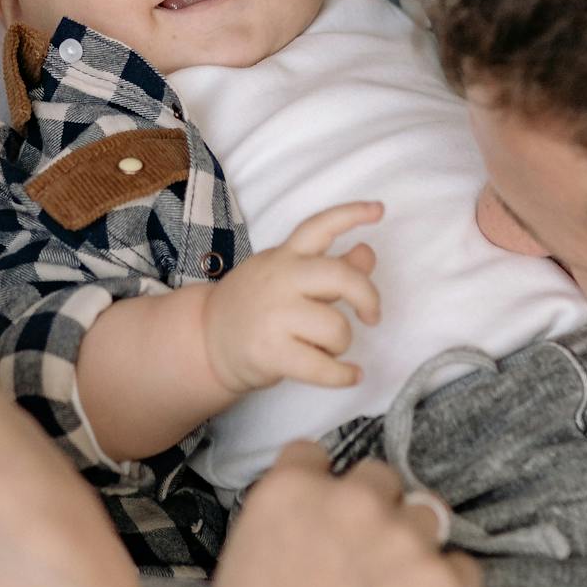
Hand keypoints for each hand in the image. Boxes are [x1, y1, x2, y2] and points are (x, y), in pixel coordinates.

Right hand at [198, 442, 478, 586]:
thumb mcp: (242, 566)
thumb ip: (285, 526)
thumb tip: (316, 523)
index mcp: (290, 492)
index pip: (316, 456)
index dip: (321, 490)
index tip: (324, 522)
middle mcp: (350, 501)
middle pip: (379, 478)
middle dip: (374, 513)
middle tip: (363, 566)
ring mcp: (404, 540)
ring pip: (426, 516)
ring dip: (414, 547)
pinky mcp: (447, 586)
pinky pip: (462, 568)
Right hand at [203, 202, 383, 396]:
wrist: (207, 340)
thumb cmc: (257, 307)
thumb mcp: (288, 277)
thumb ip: (330, 266)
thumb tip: (367, 253)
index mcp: (286, 256)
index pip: (319, 226)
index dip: (351, 215)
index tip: (379, 211)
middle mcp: (280, 279)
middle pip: (341, 277)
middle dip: (367, 297)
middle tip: (372, 316)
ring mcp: (273, 315)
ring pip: (337, 328)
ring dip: (342, 343)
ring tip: (328, 349)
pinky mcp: (270, 351)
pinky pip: (323, 367)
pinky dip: (344, 376)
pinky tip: (351, 375)